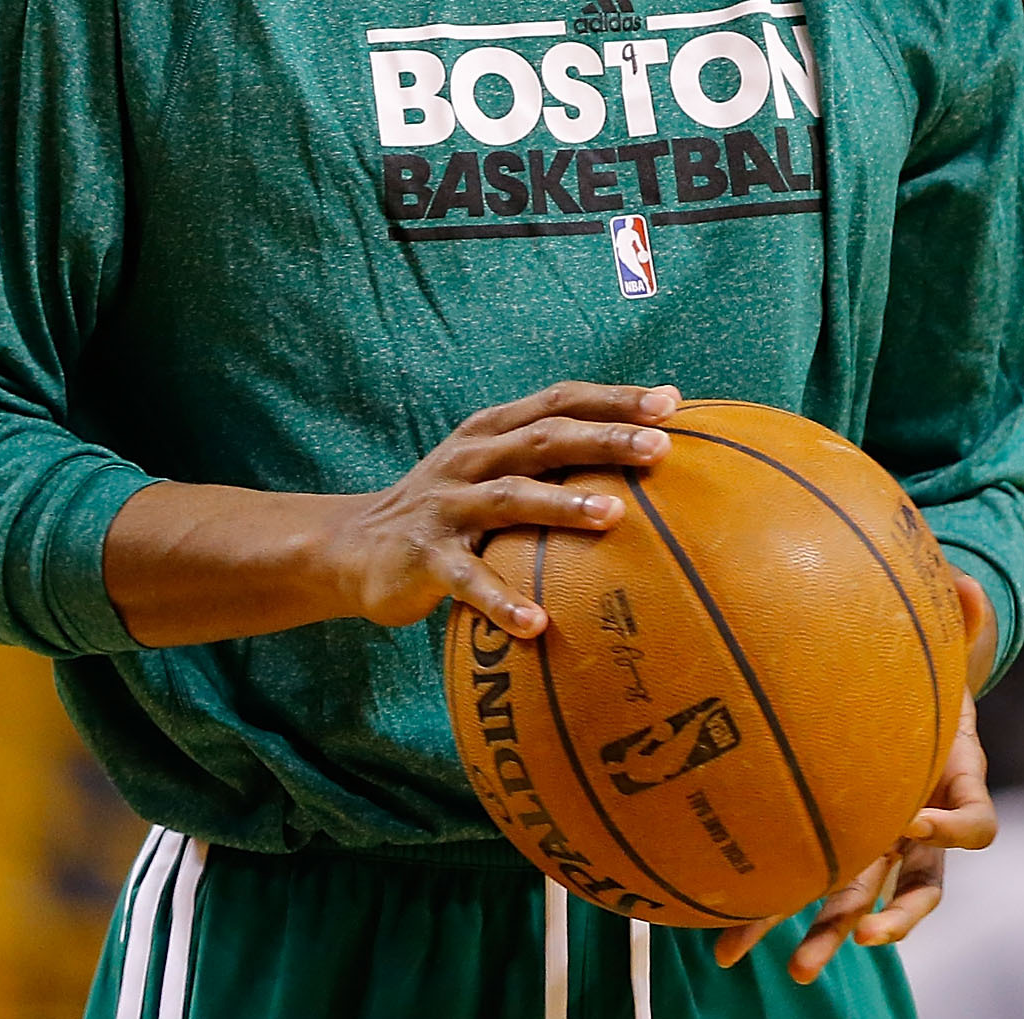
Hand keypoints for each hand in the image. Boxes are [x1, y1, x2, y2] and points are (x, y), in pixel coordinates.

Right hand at [102, 380, 677, 647]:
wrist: (352, 547)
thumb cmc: (453, 510)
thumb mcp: (495, 473)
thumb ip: (552, 463)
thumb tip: (648, 467)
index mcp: (493, 430)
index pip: (560, 401)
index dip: (613, 398)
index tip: (671, 400)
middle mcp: (471, 457)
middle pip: (545, 439)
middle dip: (603, 438)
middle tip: (659, 447)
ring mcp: (446, 506)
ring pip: (510, 498)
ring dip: (562, 505)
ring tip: (614, 516)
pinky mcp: (423, 559)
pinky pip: (467, 581)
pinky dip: (501, 602)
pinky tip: (537, 626)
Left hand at [714, 572, 999, 981]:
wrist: (911, 696)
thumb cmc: (932, 670)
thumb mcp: (949, 645)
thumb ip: (962, 619)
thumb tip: (968, 582)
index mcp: (958, 782)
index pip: (976, 823)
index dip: (952, 831)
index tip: (914, 826)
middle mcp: (924, 826)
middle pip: (919, 886)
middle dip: (895, 918)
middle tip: (866, 936)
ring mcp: (880, 845)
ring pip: (864, 901)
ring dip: (831, 935)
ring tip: (798, 969)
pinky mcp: (837, 845)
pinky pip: (808, 885)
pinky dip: (770, 917)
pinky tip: (724, 943)